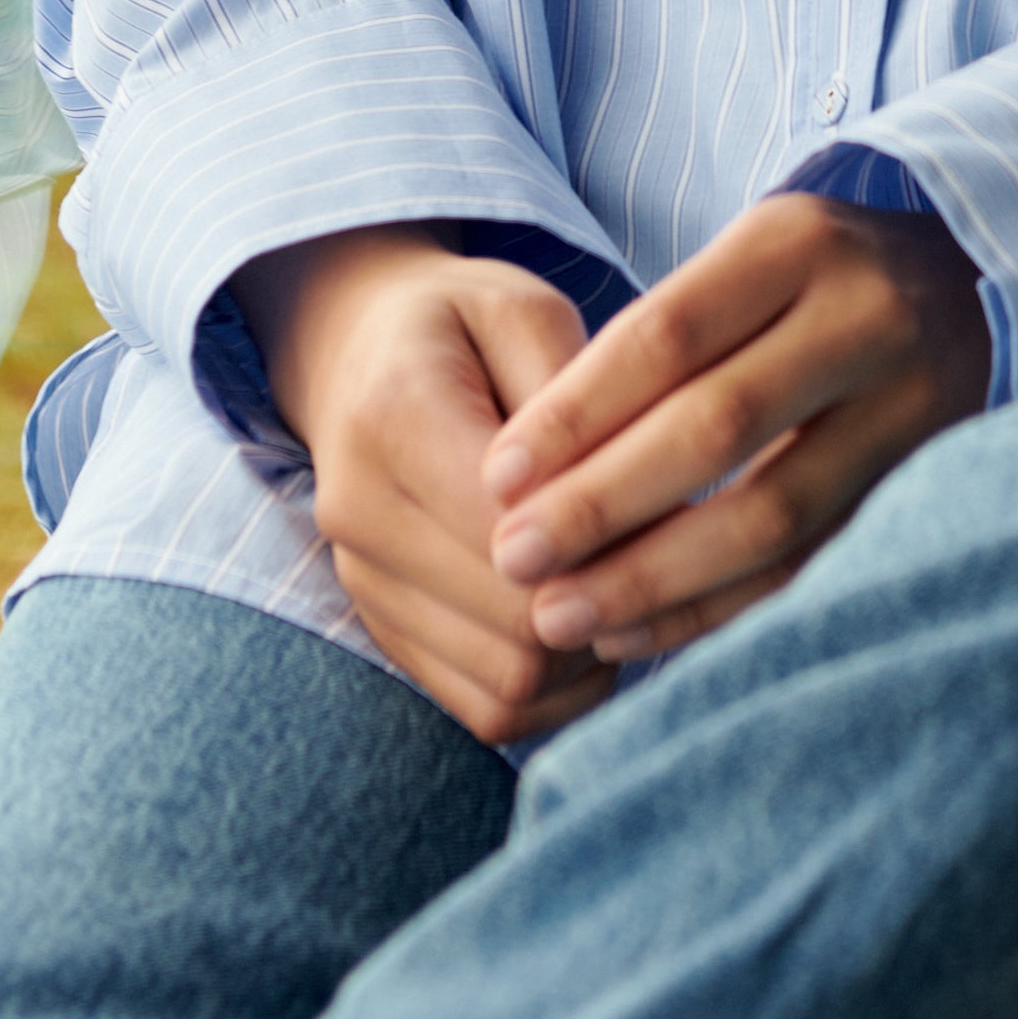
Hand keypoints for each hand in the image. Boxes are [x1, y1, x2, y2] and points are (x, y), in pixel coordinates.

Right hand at [239, 226, 617, 747]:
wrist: (351, 349)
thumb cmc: (460, 323)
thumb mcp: (523, 309)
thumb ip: (575, 398)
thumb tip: (634, 503)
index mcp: (395, 417)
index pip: (516, 532)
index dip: (608, 540)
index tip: (666, 506)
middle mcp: (361, 515)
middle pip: (517, 626)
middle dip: (609, 603)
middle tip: (665, 553)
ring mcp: (362, 585)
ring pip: (506, 686)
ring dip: (588, 656)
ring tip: (627, 583)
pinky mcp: (382, 630)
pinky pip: (484, 709)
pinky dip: (554, 690)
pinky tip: (586, 622)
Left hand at [481, 192, 989, 665]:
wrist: (985, 279)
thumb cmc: (820, 278)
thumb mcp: (752, 259)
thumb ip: (663, 338)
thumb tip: (531, 464)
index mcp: (799, 242)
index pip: (668, 333)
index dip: (576, 412)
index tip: (498, 476)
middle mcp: (865, 318)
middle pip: (717, 426)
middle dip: (602, 504)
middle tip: (513, 558)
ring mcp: (910, 406)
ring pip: (771, 513)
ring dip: (654, 578)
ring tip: (561, 616)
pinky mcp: (926, 484)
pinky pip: (810, 566)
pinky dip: (717, 608)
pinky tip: (639, 633)